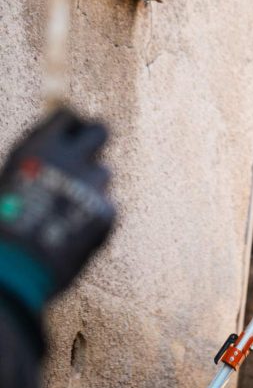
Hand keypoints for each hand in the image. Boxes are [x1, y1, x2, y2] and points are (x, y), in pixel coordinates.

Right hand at [0, 108, 115, 308]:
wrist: (11, 269)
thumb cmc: (4, 225)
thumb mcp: (14, 181)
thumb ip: (39, 161)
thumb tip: (57, 145)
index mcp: (38, 147)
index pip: (68, 117)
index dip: (71, 126)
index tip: (71, 133)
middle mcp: (70, 159)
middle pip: (101, 131)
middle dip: (95, 141)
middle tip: (86, 157)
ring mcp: (92, 184)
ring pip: (103, 173)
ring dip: (91, 185)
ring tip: (66, 210)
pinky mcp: (107, 211)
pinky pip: (105, 206)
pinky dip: (94, 216)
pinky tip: (73, 233)